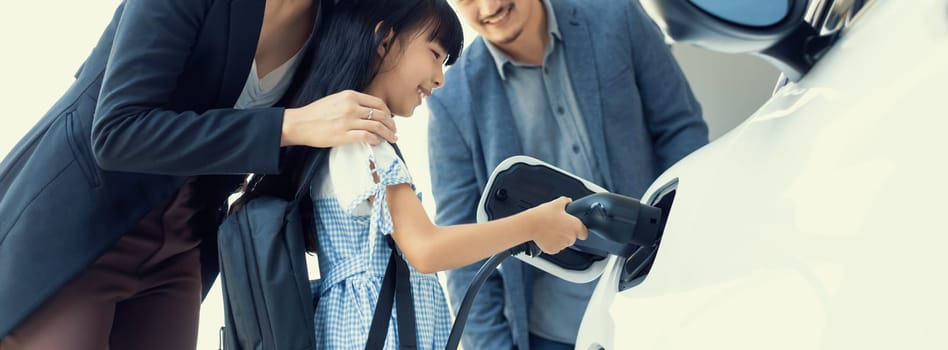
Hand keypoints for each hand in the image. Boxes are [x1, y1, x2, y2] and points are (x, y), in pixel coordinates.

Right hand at [281, 90, 397, 146]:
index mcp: (350, 96)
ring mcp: (348, 121)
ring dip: (388, 134)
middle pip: (381, 114)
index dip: (388, 112)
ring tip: (392, 139)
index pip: (377, 103)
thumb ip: (351, 103)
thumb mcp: (335, 100)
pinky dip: (376, 140)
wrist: (299, 123)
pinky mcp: (344, 134)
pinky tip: (377, 143)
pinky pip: (367, 136)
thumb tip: (367, 111)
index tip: (390, 119)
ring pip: (377, 126)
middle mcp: (351, 106)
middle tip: (394, 131)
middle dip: (391, 124)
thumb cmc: (315, 113)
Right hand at [527, 197, 587, 254]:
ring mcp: (562, 245)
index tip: (574, 227)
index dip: (579, 230)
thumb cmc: (543, 215)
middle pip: (573, 237)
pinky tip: (546, 235)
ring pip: (563, 243)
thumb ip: (566, 202)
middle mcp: (570, 237)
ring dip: (559, 238)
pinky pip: (554, 247)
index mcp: (575, 226)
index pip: (584, 233)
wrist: (530, 225)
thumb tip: (568, 202)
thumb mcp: (557, 203)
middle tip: (558, 225)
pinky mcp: (553, 250)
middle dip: (567, 232)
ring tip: (550, 229)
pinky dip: (551, 243)